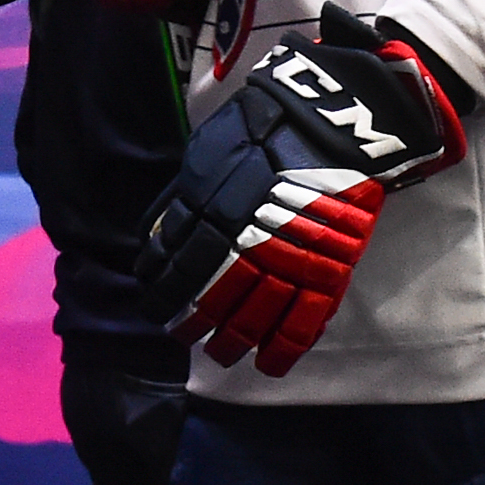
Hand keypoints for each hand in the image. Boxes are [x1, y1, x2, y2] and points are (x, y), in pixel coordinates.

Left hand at [138, 7, 465, 375]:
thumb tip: (155, 245)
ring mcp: (289, 258)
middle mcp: (244, 243)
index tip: (158, 312)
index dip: (164, 298)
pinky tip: (270, 364)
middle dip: (194, 326)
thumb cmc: (263, 130)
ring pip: (253, 318)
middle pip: (211, 300)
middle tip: (187, 339)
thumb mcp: (204, 157)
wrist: (330, 120)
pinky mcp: (328, 267)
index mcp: (209, 214)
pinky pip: (304, 320)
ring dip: (232, 343)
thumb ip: (178, 204)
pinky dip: (285, 348)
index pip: (176, 272)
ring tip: (223, 355)